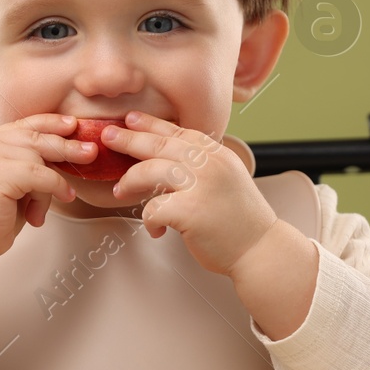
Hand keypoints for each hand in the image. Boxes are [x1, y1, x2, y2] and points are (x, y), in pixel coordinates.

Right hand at [0, 113, 96, 265]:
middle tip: (91, 151)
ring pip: (38, 158)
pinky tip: (64, 197)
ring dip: (53, 181)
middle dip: (66, 144)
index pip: (23, 125)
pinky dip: (55, 187)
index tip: (73, 125)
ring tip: (57, 200)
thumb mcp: (13, 185)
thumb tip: (66, 156)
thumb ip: (29, 167)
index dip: (50, 123)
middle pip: (34, 136)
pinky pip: (39, 175)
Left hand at [105, 111, 277, 276]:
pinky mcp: (190, 211)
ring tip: (121, 191)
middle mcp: (210, 164)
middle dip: (129, 139)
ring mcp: (201, 186)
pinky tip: (156, 231)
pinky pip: (153, 209)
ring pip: (150, 171)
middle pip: (160, 145)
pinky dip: (149, 221)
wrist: (261, 249)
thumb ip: (202, 166)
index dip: (152, 124)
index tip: (131, 119)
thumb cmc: (240, 221)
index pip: (179, 132)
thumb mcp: (227, 180)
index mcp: (218, 155)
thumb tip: (165, 160)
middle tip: (108, 137)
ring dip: (130, 181)